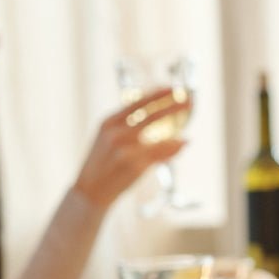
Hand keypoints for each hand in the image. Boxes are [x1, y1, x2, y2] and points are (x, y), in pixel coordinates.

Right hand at [71, 89, 189, 208]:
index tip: (171, 87)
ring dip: (175, 130)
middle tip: (188, 100)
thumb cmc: (103, 164)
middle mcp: (115, 133)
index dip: (156, 94)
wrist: (90, 191)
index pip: (136, 103)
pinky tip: (183, 143)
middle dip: (171, 106)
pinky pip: (159, 154)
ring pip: (156, 136)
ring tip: (188, 128)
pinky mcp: (133, 165)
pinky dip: (173, 148)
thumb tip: (152, 118)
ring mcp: (124, 149)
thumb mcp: (108, 139)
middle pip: (149, 115)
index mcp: (109, 122)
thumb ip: (128, 127)